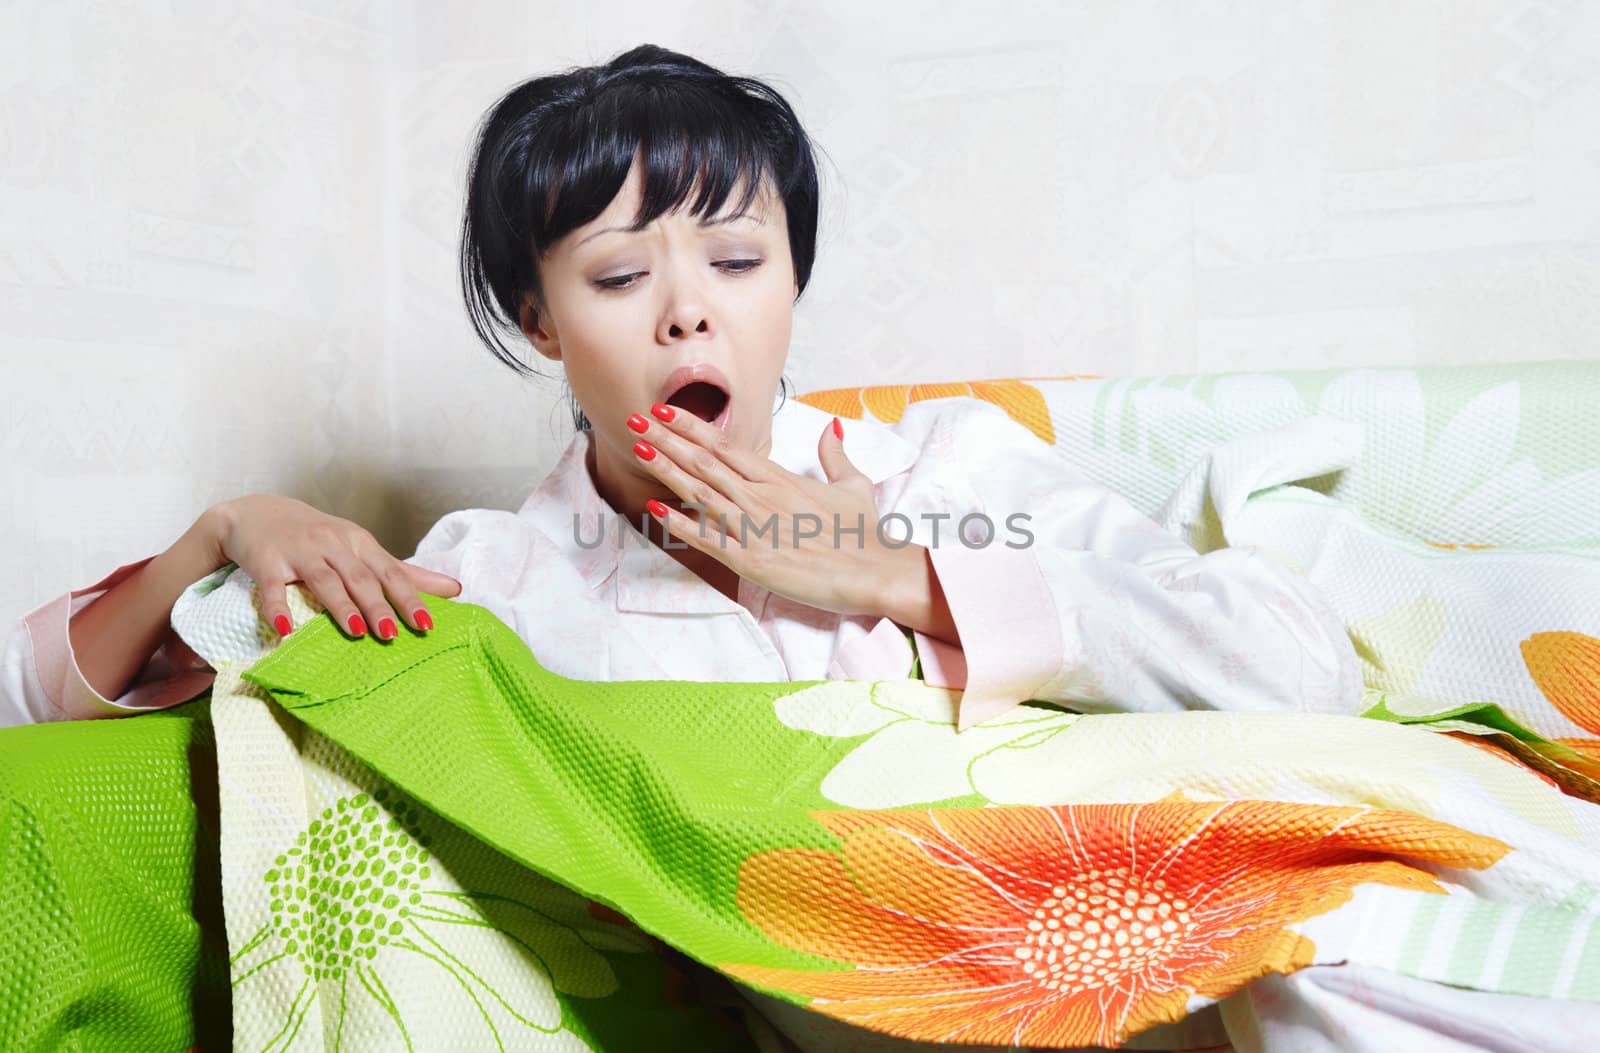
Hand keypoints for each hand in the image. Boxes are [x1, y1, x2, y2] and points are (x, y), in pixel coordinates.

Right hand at [206, 494, 462, 640]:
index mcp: (359, 542)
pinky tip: (286, 631)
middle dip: (378, 605)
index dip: (409, 597)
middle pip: (360, 577)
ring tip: (356, 631)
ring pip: (324, 580)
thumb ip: (404, 571)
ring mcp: (299, 552)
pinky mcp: (267, 562)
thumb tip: (454, 589)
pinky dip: (278, 610)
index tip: (426, 624)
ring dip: (340, 605)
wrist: (257, 514)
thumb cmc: (319, 537)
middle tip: (393, 634)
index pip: (390, 572)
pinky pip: (273, 588)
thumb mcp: (361, 548)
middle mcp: (333, 544)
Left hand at [626, 403, 909, 616]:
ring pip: (701, 492)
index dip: (692, 427)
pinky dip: (680, 523)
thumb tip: (829, 428)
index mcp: (781, 478)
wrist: (875, 569)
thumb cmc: (864, 533)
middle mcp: (762, 497)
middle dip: (667, 439)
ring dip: (666, 469)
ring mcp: (754, 527)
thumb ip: (833, 455)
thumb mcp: (852, 485)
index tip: (665, 410)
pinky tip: (655, 508)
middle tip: (635, 419)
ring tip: (639, 448)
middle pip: (705, 461)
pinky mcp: (752, 559)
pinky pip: (707, 538)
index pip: (726, 445)